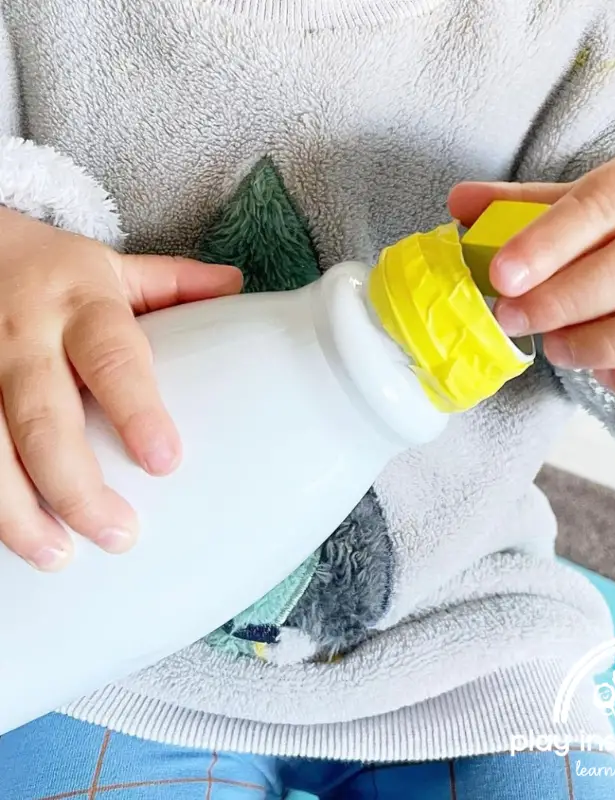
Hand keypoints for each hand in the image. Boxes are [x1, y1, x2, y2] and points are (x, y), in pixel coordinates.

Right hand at [0, 208, 241, 569]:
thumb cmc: (53, 269)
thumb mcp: (114, 266)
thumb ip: (174, 283)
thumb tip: (238, 286)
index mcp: (82, 306)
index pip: (113, 360)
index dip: (136, 411)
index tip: (164, 462)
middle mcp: (24, 339)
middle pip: (46, 420)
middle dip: (77, 486)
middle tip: (119, 534)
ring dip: (19, 511)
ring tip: (58, 555)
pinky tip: (9, 538)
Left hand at [449, 143, 614, 405]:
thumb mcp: (589, 198)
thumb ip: (525, 205)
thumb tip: (459, 202)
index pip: (603, 203)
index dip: (547, 243)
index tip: (500, 277)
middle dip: (563, 301)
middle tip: (512, 319)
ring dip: (601, 344)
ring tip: (554, 348)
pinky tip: (600, 371)